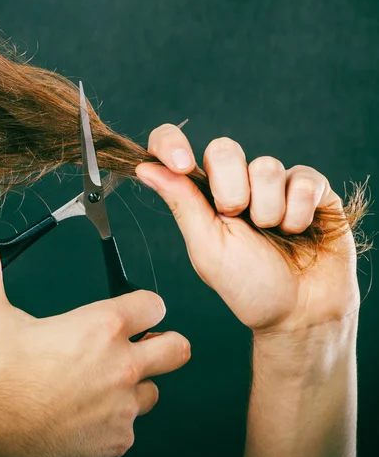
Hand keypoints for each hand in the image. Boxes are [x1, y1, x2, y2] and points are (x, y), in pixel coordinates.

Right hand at [0, 227, 190, 456]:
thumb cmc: (2, 383)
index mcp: (102, 327)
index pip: (154, 304)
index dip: (146, 306)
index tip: (137, 311)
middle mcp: (121, 364)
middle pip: (177, 347)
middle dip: (165, 343)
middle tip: (148, 345)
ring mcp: (123, 404)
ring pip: (152, 390)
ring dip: (136, 385)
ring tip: (106, 384)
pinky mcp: (118, 438)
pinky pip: (132, 426)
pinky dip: (116, 421)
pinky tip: (90, 414)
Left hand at [135, 125, 359, 334]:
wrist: (302, 313)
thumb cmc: (251, 286)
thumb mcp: (208, 248)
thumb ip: (182, 203)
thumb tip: (144, 168)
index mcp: (204, 195)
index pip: (175, 148)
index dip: (171, 143)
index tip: (180, 164)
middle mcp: (237, 181)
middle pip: (224, 149)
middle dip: (231, 192)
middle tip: (239, 222)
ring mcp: (275, 183)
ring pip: (267, 166)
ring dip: (269, 210)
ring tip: (276, 235)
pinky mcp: (312, 187)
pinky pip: (304, 179)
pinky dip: (299, 212)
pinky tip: (299, 231)